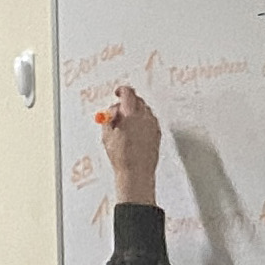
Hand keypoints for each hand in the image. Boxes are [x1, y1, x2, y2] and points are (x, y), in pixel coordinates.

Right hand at [101, 83, 161, 205]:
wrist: (136, 173)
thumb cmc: (121, 156)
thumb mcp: (107, 134)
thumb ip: (110, 117)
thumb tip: (113, 110)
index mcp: (131, 114)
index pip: (128, 93)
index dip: (121, 90)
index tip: (117, 93)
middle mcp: (145, 117)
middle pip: (137, 100)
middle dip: (127, 102)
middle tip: (118, 113)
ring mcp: (153, 125)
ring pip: (144, 110)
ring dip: (135, 112)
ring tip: (125, 128)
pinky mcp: (157, 133)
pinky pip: (149, 120)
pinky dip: (142, 121)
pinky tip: (134, 134)